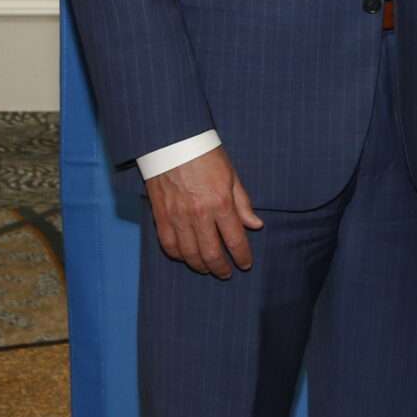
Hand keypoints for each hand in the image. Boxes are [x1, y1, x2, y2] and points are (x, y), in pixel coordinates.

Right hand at [144, 147, 261, 278]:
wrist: (172, 143)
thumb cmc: (206, 156)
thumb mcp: (232, 176)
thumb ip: (243, 203)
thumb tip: (256, 225)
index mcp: (220, 203)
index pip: (235, 239)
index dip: (242, 256)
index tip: (245, 264)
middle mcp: (199, 215)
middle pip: (211, 253)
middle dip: (221, 268)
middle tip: (227, 273)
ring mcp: (177, 218)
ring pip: (189, 254)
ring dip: (200, 266)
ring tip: (208, 269)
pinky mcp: (160, 217)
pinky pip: (169, 245)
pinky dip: (178, 256)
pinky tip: (187, 257)